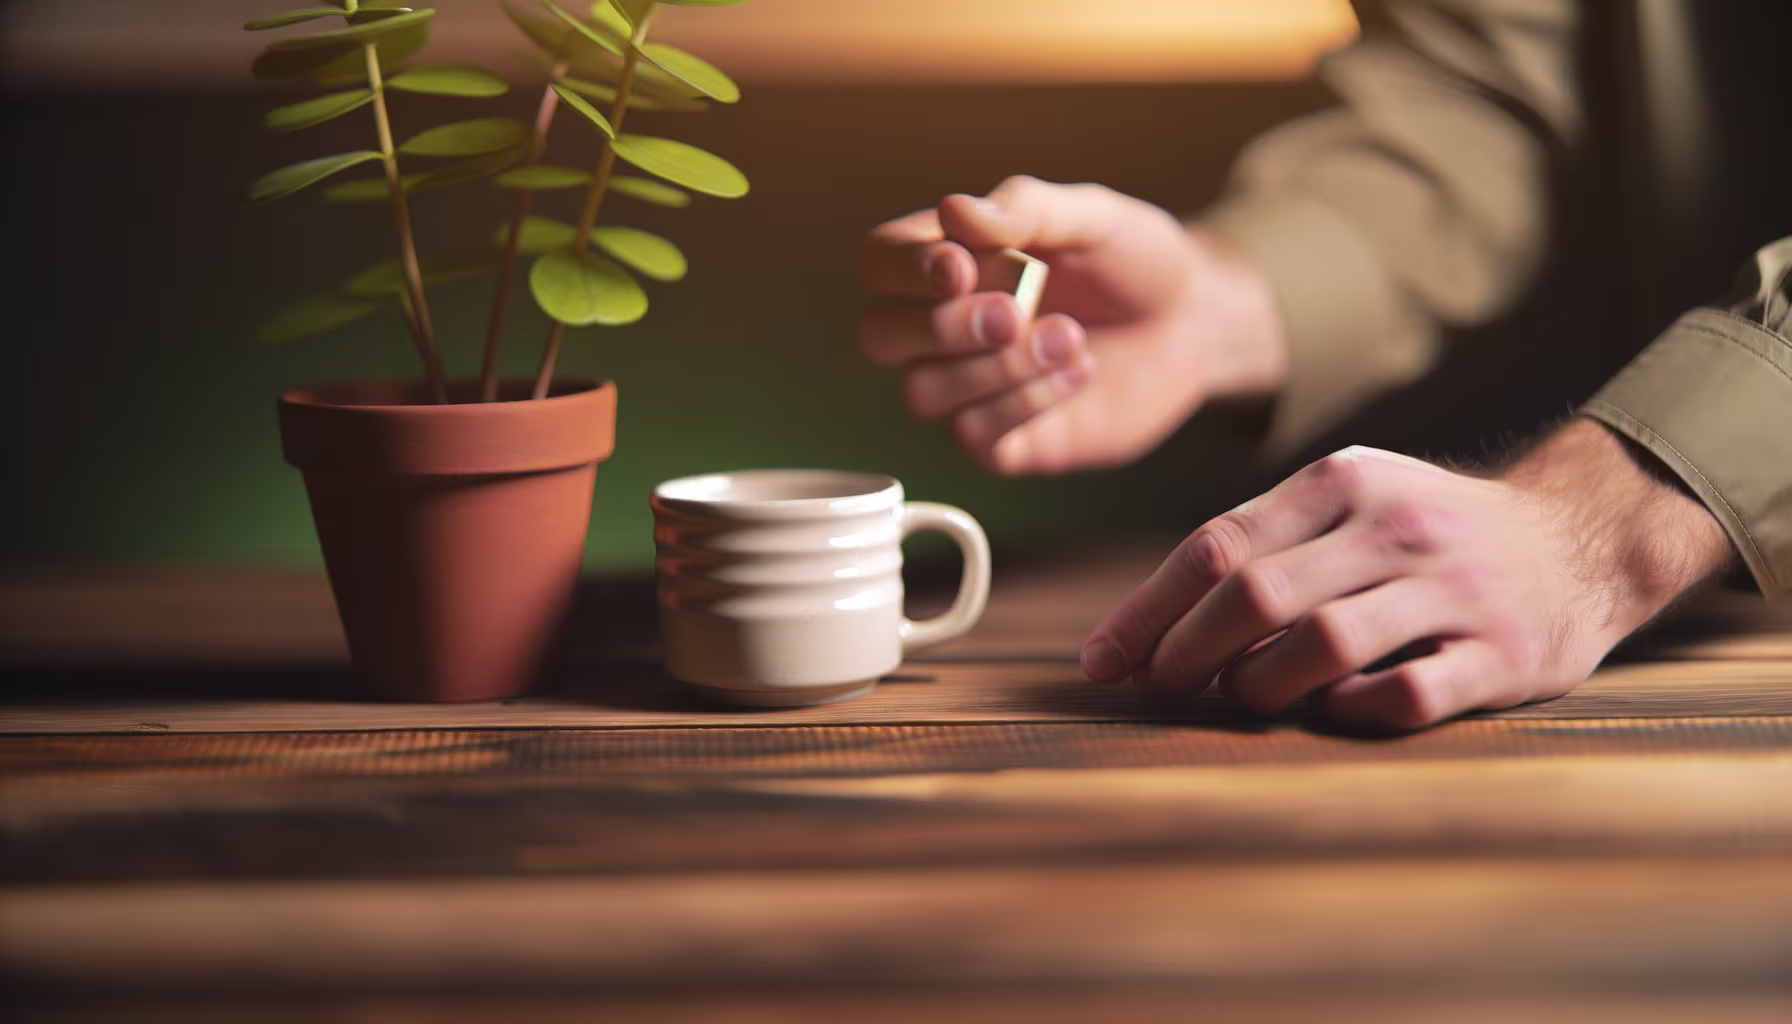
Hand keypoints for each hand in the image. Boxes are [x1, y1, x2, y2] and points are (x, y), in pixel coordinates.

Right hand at [857, 175, 1285, 474]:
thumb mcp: (1092, 216)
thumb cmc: (1134, 262)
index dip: (901, 269)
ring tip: (1070, 337)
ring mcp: (969, 390)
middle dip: (940, 326)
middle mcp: (942, 329)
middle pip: (881, 336)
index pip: (877, 263)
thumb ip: (1026, 209)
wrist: (1195, 323)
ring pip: (923, 394)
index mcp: (948, 262)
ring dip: (996, 367)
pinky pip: (978, 434)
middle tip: (1015, 311)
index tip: (960, 266)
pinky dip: (1029, 400)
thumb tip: (954, 210)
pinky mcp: (1005, 442)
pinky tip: (1078, 370)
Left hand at [1080, 420, 1733, 728]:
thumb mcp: (1348, 504)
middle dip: (1186, 652)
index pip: (1215, 546)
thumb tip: (1148, 628)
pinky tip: (1330, 711)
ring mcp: (1450, 589)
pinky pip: (1401, 694)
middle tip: (1162, 690)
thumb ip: (1262, 547)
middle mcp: (1393, 525)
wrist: (1577, 537)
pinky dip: (1348, 712)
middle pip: (1254, 594)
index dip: (1146, 612)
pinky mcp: (1500, 652)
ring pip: (1320, 644)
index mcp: (1340, 482)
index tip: (1101, 663)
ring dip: (1259, 687)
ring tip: (1243, 701)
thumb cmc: (1424, 535)